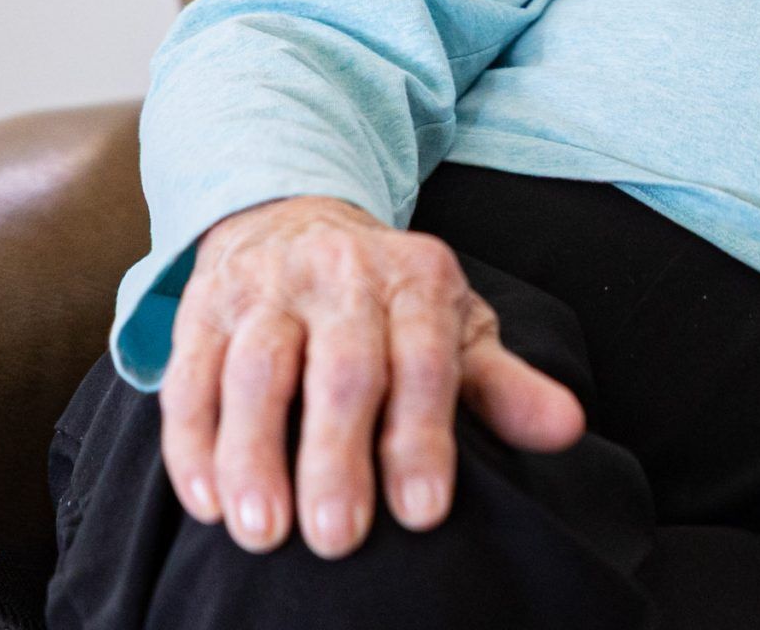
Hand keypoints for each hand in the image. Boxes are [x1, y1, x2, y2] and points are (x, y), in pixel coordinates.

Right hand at [159, 195, 586, 557]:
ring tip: (263, 532)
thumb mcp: (454, 329)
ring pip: (257, 371)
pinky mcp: (202, 310)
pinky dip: (194, 443)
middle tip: (338, 538)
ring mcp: (266, 289)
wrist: (293, 221)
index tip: (423, 512)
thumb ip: (503, 387)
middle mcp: (341, 274)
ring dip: (254, 455)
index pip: (425, 360)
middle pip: (341, 369)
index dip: (422, 437)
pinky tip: (207, 503)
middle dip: (338, 456)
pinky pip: (191, 378)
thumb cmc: (388, 303)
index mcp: (416, 279)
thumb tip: (568, 430)